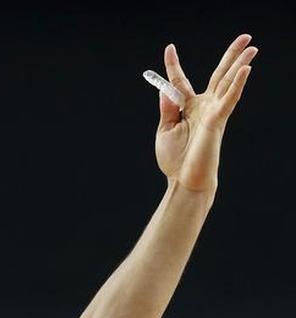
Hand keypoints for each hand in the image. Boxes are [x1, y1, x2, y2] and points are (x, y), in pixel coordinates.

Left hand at [155, 34, 256, 191]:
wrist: (183, 180)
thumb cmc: (174, 159)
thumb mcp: (165, 130)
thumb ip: (167, 108)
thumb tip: (166, 89)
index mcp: (188, 108)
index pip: (181, 81)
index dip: (174, 64)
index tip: (170, 48)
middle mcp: (203, 106)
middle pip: (219, 75)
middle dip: (231, 56)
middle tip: (245, 37)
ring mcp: (213, 112)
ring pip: (228, 83)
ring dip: (240, 64)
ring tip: (251, 47)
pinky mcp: (218, 121)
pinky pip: (229, 99)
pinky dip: (237, 85)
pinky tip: (246, 70)